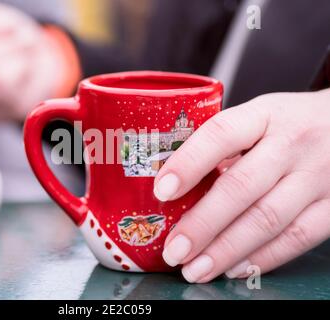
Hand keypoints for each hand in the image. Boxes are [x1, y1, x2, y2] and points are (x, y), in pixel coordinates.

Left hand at [154, 89, 329, 282]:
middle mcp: (292, 144)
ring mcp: (318, 176)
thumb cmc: (290, 125)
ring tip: (195, 269)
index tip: (162, 190)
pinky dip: (261, 258)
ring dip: (226, 250)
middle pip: (242, 186)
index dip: (189, 163)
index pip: (221, 134)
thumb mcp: (260, 118)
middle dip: (202, 224)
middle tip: (174, 250)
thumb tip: (173, 185)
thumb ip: (225, 145)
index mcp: (265, 114)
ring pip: (267, 219)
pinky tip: (232, 269)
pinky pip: (297, 238)